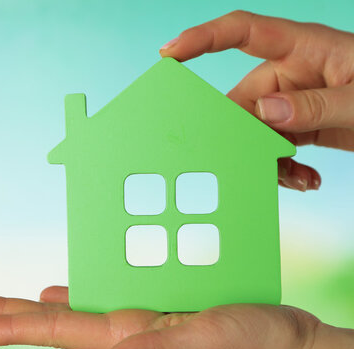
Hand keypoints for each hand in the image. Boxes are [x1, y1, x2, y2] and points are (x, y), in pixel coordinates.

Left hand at [0, 286, 353, 348]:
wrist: (283, 345)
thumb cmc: (250, 347)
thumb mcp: (204, 344)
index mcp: (126, 336)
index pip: (55, 330)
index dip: (10, 326)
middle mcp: (125, 329)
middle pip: (52, 321)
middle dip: (6, 316)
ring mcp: (140, 320)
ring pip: (74, 309)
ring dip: (36, 307)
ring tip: (6, 305)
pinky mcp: (158, 308)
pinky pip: (105, 298)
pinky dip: (78, 294)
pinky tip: (63, 291)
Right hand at [160, 10, 353, 191]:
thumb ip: (317, 106)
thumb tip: (265, 114)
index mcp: (305, 47)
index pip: (243, 31)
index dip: (202, 39)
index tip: (169, 54)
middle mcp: (291, 71)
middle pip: (242, 99)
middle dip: (242, 134)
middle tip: (257, 161)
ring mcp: (293, 99)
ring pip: (254, 130)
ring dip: (268, 159)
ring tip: (299, 179)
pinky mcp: (300, 123)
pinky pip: (274, 145)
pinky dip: (283, 167)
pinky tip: (305, 179)